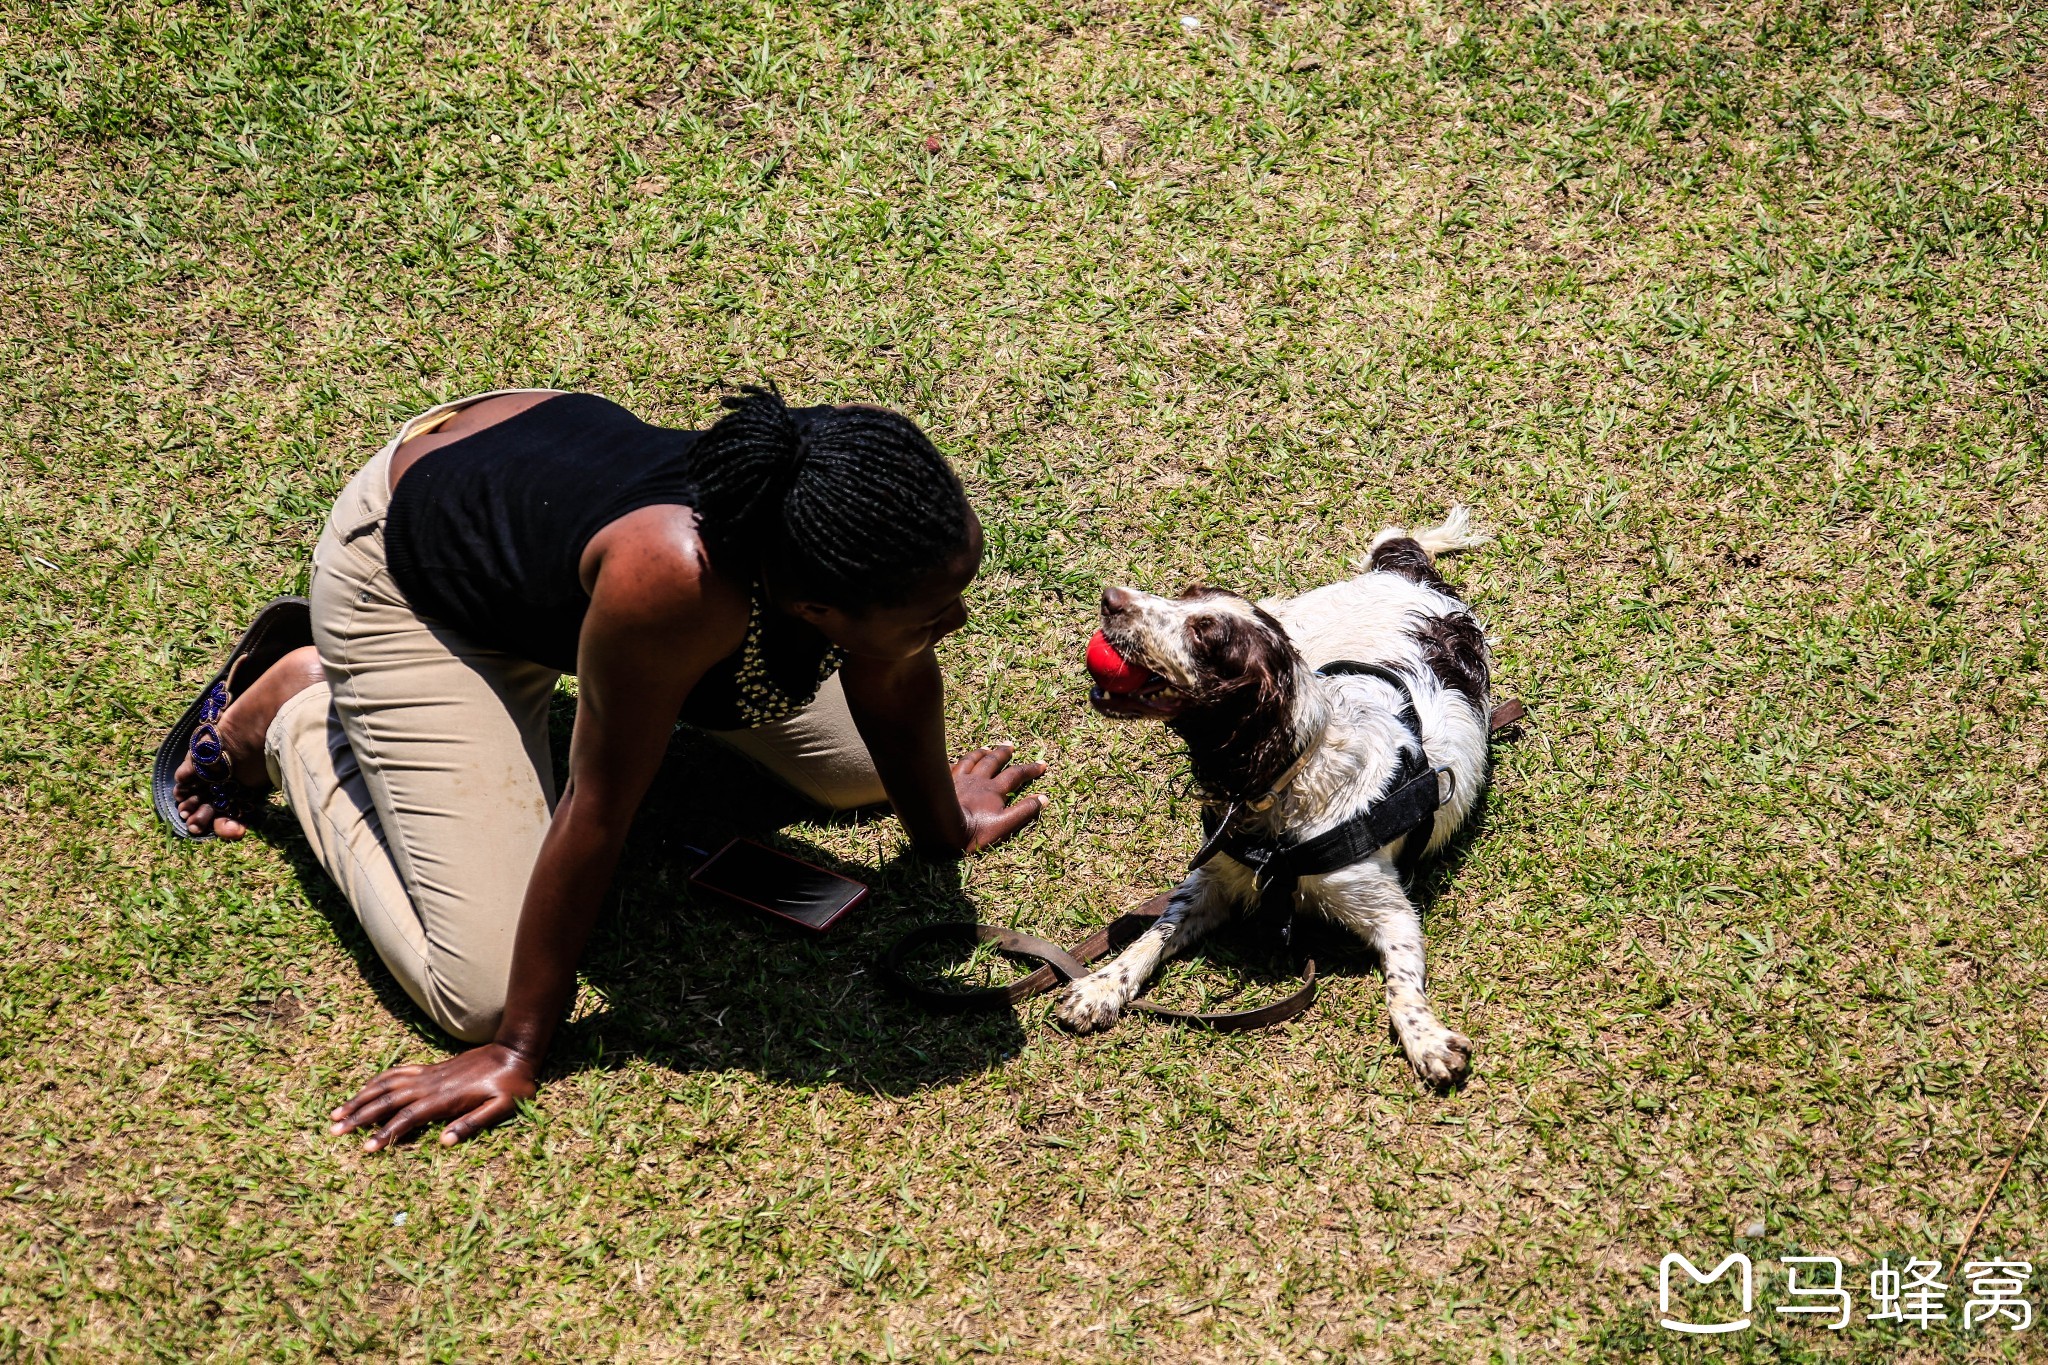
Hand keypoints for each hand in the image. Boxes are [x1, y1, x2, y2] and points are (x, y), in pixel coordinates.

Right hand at [329, 1044, 537, 1151]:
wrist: (514, 1052)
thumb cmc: (512, 1085)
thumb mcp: (503, 1108)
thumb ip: (474, 1123)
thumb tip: (444, 1142)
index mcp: (445, 1099)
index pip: (407, 1118)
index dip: (385, 1133)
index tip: (365, 1148)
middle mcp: (431, 1085)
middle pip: (387, 1100)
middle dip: (359, 1116)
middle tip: (334, 1130)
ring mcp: (429, 1075)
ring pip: (386, 1085)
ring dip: (360, 1097)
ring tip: (337, 1112)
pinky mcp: (431, 1068)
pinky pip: (398, 1072)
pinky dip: (378, 1080)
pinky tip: (365, 1088)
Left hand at [951, 744, 1047, 852]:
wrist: (942, 829)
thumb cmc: (974, 831)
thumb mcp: (1005, 824)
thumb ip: (1024, 811)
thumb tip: (1044, 798)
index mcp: (993, 789)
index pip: (1016, 774)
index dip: (1030, 769)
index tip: (1042, 764)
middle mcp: (977, 780)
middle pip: (992, 761)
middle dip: (1003, 753)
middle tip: (1010, 745)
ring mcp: (959, 780)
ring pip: (971, 760)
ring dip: (981, 753)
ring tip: (986, 748)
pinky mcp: (944, 783)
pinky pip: (951, 767)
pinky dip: (956, 762)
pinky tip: (954, 761)